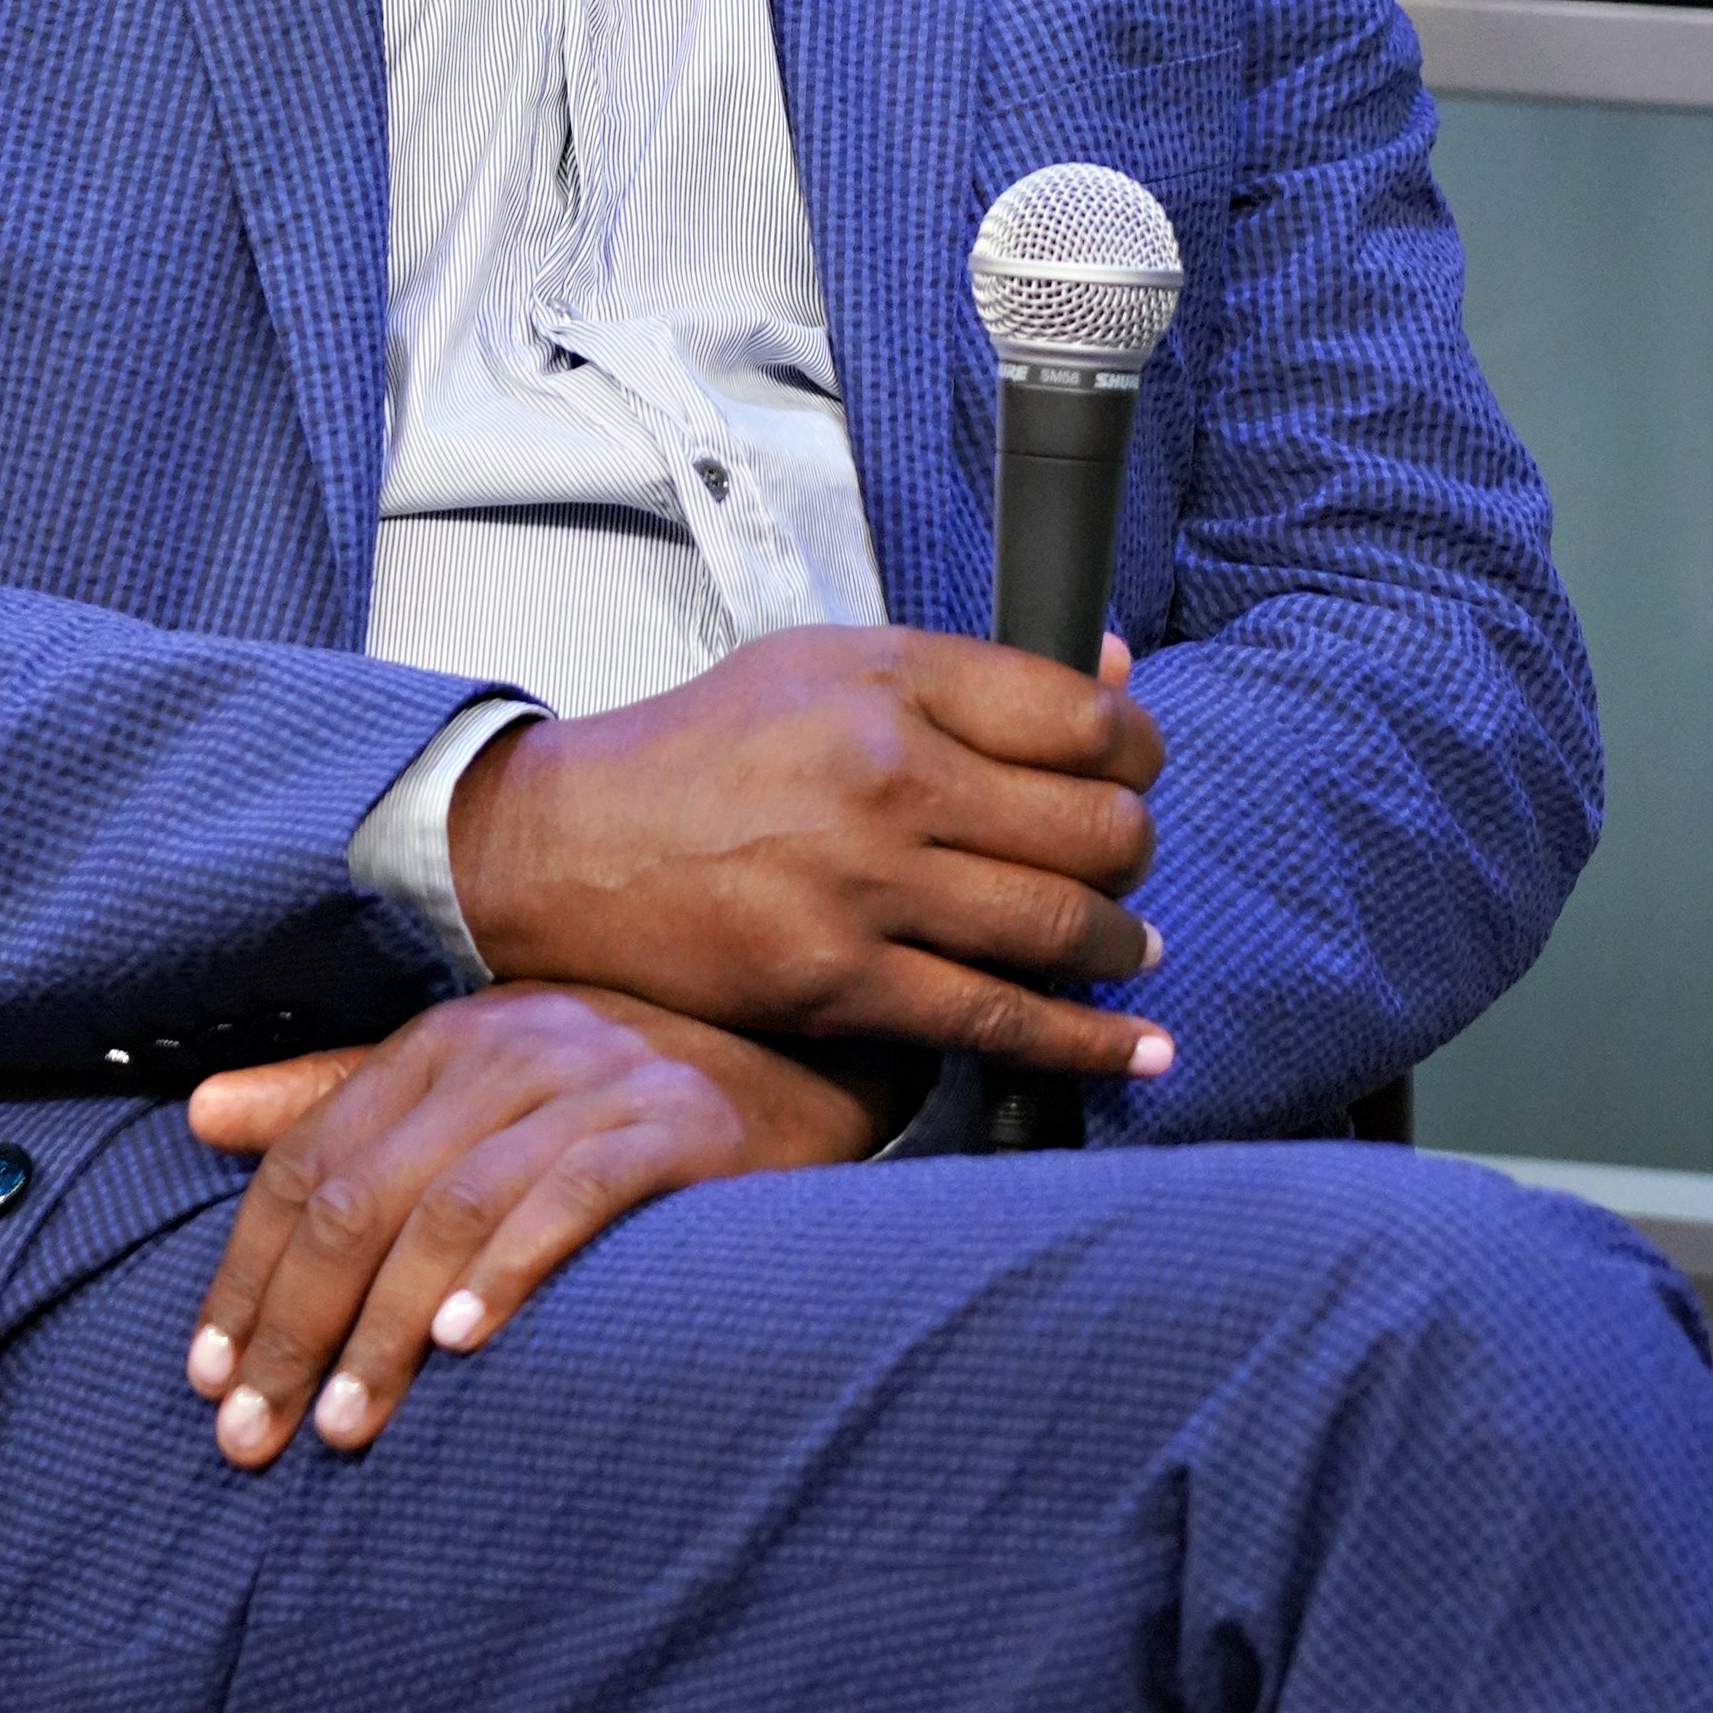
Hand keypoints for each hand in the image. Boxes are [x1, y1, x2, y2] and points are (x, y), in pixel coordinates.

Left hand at [181, 986, 886, 1462]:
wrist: (795, 1067)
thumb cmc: (610, 1102)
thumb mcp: (472, 1089)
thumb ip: (340, 1101)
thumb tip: (201, 1112)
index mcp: (440, 1043)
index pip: (304, 1161)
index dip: (244, 1274)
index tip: (210, 1379)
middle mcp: (506, 1046)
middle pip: (358, 1193)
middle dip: (294, 1324)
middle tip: (255, 1436)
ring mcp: (596, 1080)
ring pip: (450, 1205)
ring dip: (385, 1327)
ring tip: (346, 1425)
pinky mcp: (679, 1124)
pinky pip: (576, 1195)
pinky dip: (511, 1268)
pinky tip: (467, 1345)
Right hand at [446, 622, 1172, 1085]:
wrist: (573, 845)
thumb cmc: (708, 751)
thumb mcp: (835, 665)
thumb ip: (973, 675)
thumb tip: (1114, 673)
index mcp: (893, 683)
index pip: (1082, 719)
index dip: (1137, 753)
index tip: (1137, 771)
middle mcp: (888, 777)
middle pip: (1094, 826)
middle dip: (1133, 851)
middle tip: (1124, 862)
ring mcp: (865, 885)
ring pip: (1061, 924)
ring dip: (1120, 942)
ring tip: (1127, 944)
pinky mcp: (840, 982)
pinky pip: (997, 1018)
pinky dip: (1086, 1039)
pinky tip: (1139, 1047)